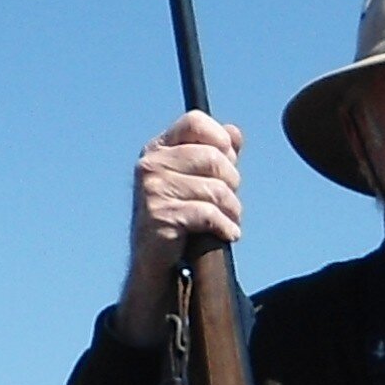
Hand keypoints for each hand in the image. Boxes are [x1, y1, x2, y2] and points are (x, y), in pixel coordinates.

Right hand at [116, 112, 243, 335]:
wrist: (155, 263)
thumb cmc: (179, 217)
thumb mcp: (197, 181)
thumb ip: (217, 154)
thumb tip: (234, 132)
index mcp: (158, 149)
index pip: (195, 121)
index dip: (220, 139)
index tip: (229, 160)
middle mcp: (150, 164)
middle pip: (213, 156)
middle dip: (232, 182)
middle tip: (231, 201)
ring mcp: (152, 190)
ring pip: (215, 188)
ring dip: (233, 209)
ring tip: (230, 220)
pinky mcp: (160, 217)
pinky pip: (209, 214)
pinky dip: (226, 227)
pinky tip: (227, 234)